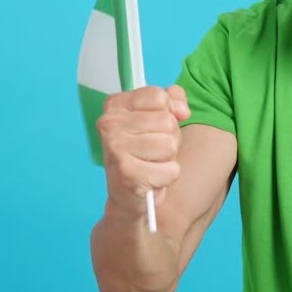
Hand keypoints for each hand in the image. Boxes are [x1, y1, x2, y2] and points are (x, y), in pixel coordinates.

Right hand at [96, 85, 191, 223]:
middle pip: (168, 121)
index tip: (155, 126)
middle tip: (152, 150)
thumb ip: (174, 99)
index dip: (168, 112)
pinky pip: (171, 170)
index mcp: (115, 105)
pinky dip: (167, 176)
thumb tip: (182, 110)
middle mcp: (110, 124)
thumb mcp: (159, 116)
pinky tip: (151, 179)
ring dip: (168, 158)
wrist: (128, 194)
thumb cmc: (145, 151)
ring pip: (170, 145)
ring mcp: (116, 148)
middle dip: (169, 137)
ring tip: (151, 163)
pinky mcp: (127, 174)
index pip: (159, 97)